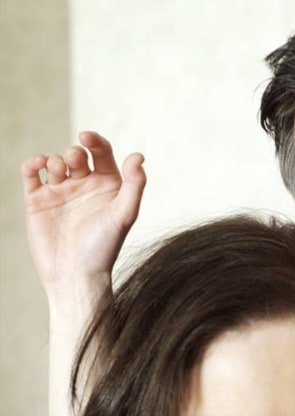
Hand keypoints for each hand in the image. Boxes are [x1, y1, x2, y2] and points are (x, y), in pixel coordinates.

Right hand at [20, 131, 145, 292]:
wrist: (75, 275)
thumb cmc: (103, 248)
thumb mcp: (124, 215)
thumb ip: (134, 185)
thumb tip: (138, 155)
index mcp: (108, 187)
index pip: (102, 153)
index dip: (95, 140)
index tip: (87, 137)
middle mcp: (85, 187)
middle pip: (77, 155)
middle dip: (74, 152)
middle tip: (75, 163)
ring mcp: (60, 192)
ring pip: (54, 161)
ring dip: (54, 158)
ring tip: (57, 169)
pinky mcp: (37, 200)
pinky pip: (31, 173)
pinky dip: (32, 163)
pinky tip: (38, 165)